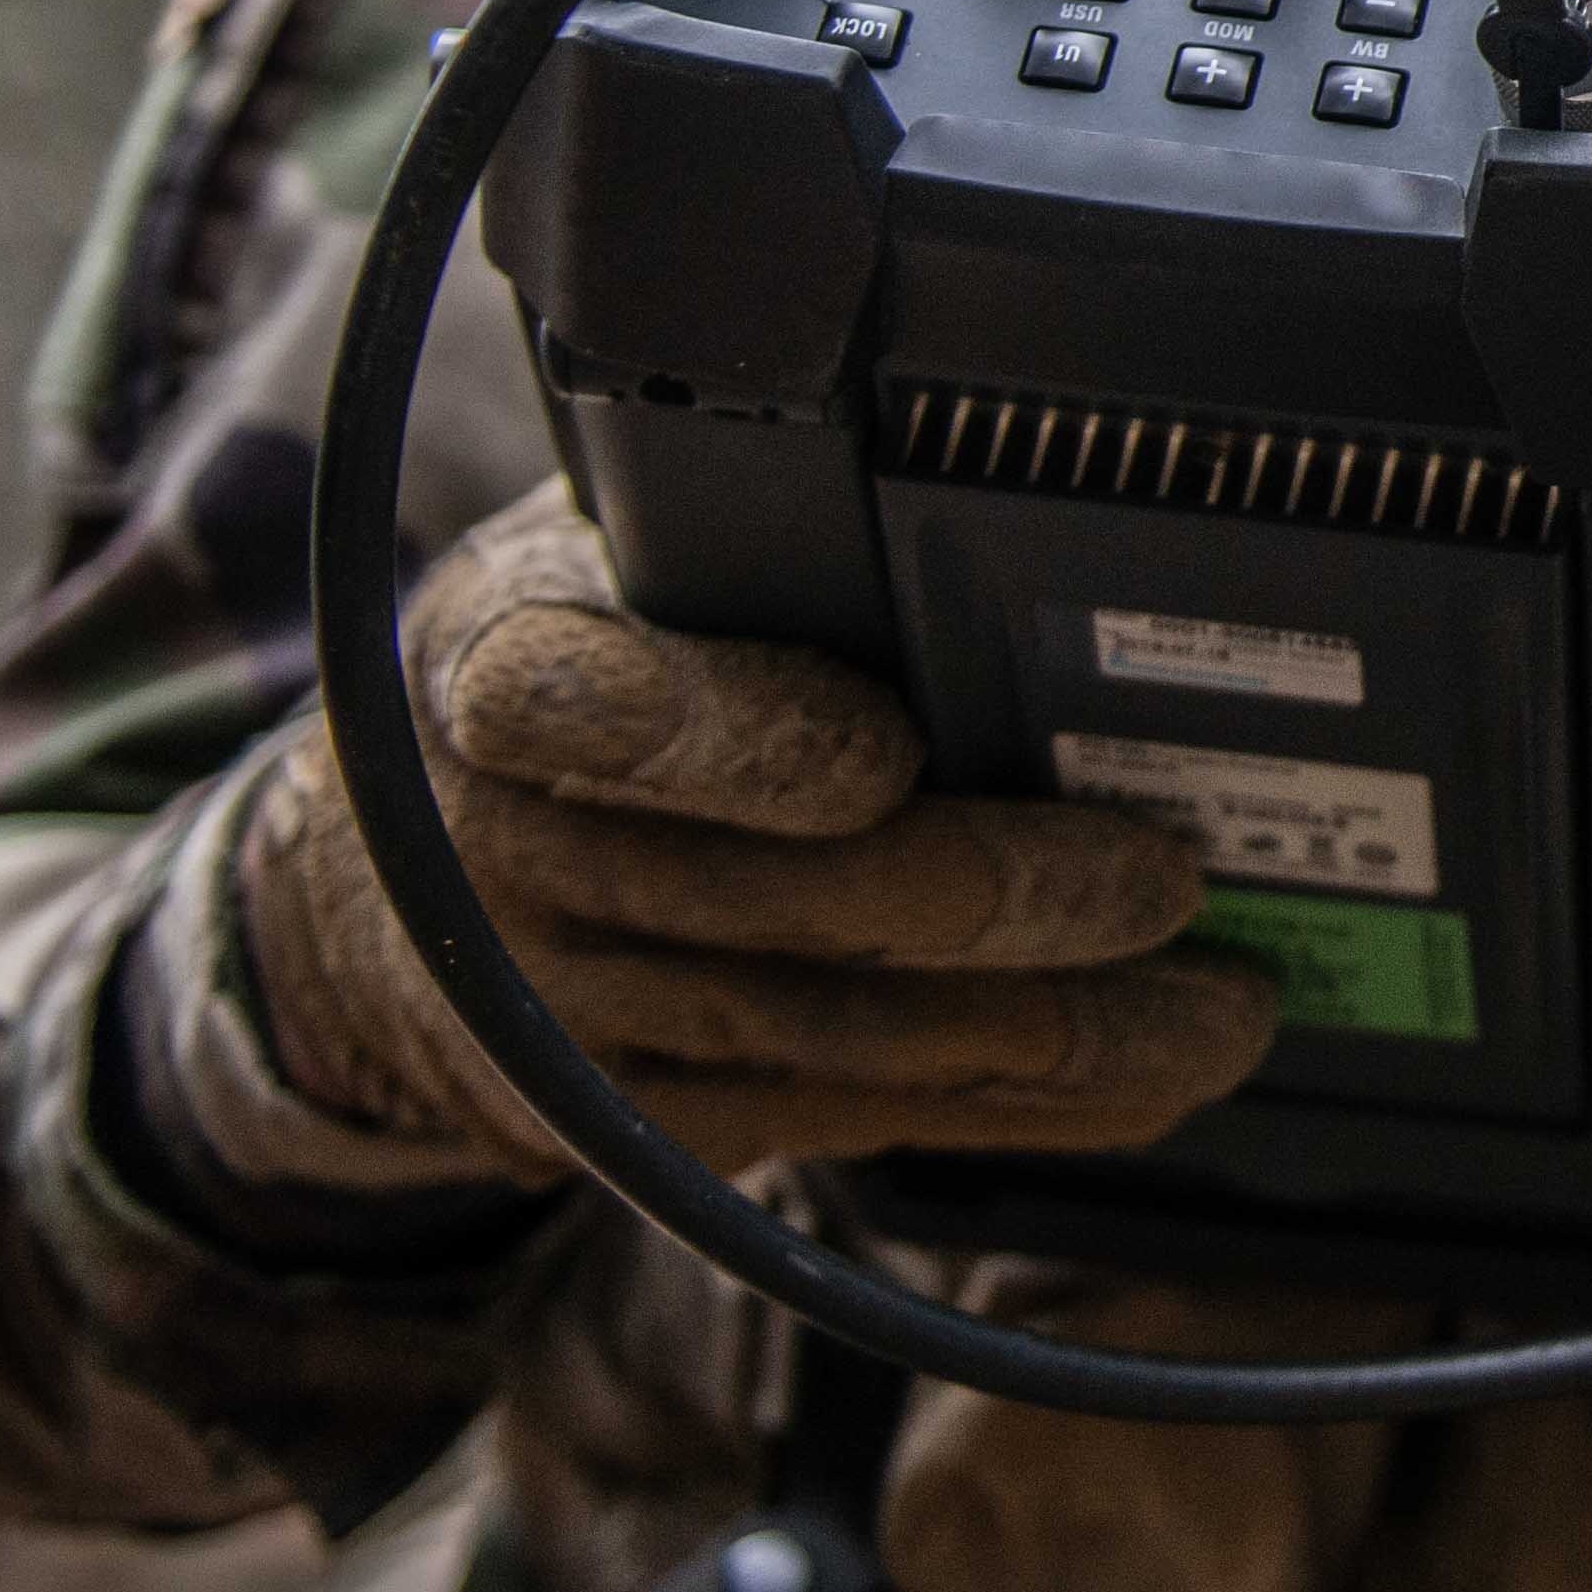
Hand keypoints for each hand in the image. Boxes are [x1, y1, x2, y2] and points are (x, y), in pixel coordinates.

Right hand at [228, 491, 1279, 1185]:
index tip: (888, 752)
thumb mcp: (586, 555)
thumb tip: (979, 459)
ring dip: (1064, 1035)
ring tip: (1221, 1006)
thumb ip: (727, 533)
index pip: (597, 706)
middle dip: (1014, 897)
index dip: (750, 742)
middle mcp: (513, 860)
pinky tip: (1131, 1078)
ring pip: (855, 1038)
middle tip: (1171, 877)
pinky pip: (851, 1123)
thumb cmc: (563, 672)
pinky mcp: (633, 1133)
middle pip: (795, 899)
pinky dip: (1013, 1113)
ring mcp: (569, 1021)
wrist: (370, 901)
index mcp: (503, 670)